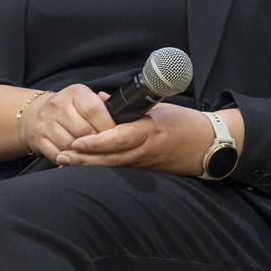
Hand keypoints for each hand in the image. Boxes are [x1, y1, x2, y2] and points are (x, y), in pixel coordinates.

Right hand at [19, 84, 114, 161]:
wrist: (34, 114)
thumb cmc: (69, 108)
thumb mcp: (86, 100)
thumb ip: (104, 107)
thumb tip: (125, 117)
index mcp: (75, 92)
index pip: (94, 111)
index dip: (108, 127)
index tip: (118, 136)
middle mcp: (58, 105)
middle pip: (84, 131)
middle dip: (98, 143)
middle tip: (107, 149)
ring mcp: (45, 122)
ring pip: (71, 145)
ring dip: (84, 153)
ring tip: (93, 154)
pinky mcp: (38, 139)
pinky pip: (58, 155)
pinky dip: (70, 160)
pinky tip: (76, 158)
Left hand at [57, 102, 215, 174]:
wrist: (209, 145)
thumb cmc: (187, 123)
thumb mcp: (160, 108)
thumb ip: (129, 106)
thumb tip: (100, 100)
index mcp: (151, 131)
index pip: (121, 138)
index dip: (98, 141)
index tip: (78, 141)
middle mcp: (146, 151)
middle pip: (111, 158)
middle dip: (85, 158)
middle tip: (62, 155)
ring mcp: (146, 163)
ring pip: (112, 167)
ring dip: (88, 165)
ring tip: (65, 162)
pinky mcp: (145, 170)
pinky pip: (119, 170)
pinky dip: (100, 168)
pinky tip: (83, 168)